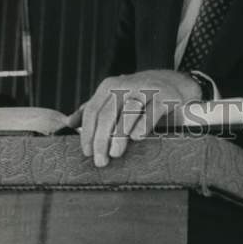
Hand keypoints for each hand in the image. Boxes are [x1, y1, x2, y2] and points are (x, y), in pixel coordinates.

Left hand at [66, 70, 201, 166]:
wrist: (173, 82)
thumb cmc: (138, 96)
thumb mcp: (114, 97)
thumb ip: (94, 108)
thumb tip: (69, 122)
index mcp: (109, 86)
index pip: (93, 111)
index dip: (88, 133)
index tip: (87, 153)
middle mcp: (126, 85)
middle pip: (108, 114)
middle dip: (101, 140)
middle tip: (100, 161)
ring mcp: (146, 90)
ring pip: (128, 113)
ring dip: (119, 135)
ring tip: (115, 153)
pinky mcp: (165, 97)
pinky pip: (151, 112)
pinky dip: (143, 125)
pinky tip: (137, 137)